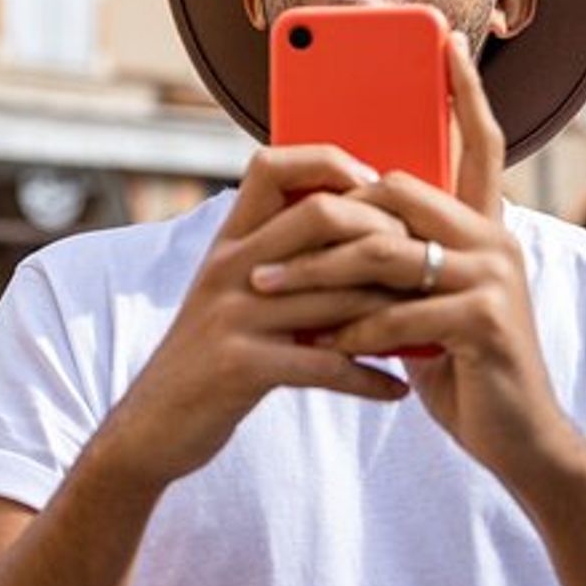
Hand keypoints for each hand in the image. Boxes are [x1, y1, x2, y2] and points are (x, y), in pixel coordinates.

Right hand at [96, 146, 415, 489]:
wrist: (152, 424)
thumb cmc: (211, 355)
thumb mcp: (232, 292)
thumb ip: (278, 259)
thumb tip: (358, 234)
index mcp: (229, 241)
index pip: (272, 166)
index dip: (328, 162)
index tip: (374, 186)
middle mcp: (228, 266)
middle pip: (316, 216)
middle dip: (381, 233)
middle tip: (421, 261)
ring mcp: (232, 314)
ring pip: (333, 294)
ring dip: (392, 312)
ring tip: (433, 325)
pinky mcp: (240, 366)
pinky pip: (323, 364)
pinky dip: (367, 378)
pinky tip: (396, 391)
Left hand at [245, 33, 574, 483]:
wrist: (517, 438)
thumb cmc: (460, 364)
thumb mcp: (426, 300)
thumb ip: (400, 254)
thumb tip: (339, 212)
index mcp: (485, 226)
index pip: (478, 144)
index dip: (464, 91)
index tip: (445, 39)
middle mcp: (497, 240)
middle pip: (401, 192)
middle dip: (328, 217)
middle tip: (268, 240)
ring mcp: (496, 280)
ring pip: (387, 253)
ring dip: (318, 278)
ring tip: (268, 293)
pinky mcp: (486, 325)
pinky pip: (399, 313)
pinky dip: (354, 331)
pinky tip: (323, 348)